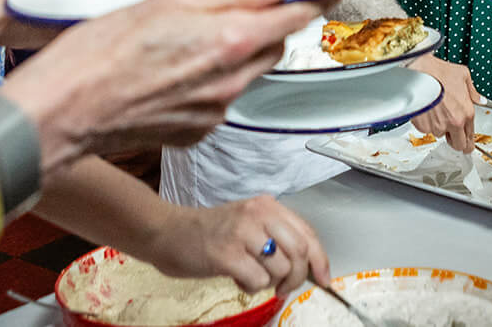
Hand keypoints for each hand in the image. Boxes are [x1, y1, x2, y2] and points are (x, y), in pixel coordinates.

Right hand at [0, 0, 324, 174]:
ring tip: (199, 31)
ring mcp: (215, 109)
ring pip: (248, 70)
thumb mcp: (167, 0)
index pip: (296, 15)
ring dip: (240, 47)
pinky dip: (212, 77)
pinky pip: (221, 96)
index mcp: (229, 41)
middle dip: (270, 20)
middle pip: (276, 43)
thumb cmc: (99, 53)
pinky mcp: (196, 129)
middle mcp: (230, 80)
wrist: (62, 114)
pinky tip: (177, 65)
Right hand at [148, 197, 329, 296]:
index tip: (324, 278)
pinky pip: (257, 280)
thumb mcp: (248, 224)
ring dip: (270, 283)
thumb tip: (307, 266)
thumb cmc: (209, 232)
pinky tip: (237, 277)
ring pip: (280, 268)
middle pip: (300, 252)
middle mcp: (257, 214)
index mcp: (267, 205)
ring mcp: (241, 233)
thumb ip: (276, 237)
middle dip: (298, 277)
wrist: (167, 232)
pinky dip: (252, 286)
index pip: (307, 233)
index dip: (320, 260)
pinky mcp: (226, 254)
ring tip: (250, 275)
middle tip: (284, 286)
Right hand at [406, 54, 480, 151]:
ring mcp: (437, 125)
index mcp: (466, 112)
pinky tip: (427, 109)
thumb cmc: (439, 72)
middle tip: (453, 137)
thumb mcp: (463, 76)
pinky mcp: (423, 126)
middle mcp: (453, 122)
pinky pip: (426, 130)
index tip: (468, 145)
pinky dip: (426, 123)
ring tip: (436, 111)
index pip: (470, 137)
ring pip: (439, 134)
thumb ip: (473, 92)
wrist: (420, 72)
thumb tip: (480, 99)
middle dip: (456, 142)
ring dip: (439, 127)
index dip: (469, 142)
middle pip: (458, 145)